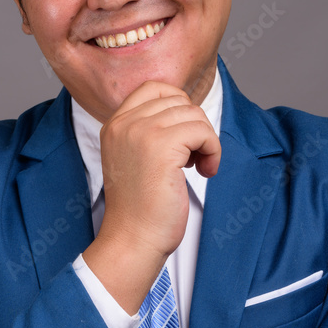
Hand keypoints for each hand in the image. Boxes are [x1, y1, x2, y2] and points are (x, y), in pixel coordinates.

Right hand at [83, 80, 220, 312]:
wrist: (133, 239)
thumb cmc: (141, 208)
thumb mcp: (135, 159)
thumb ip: (150, 132)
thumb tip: (187, 113)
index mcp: (115, 124)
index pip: (154, 88)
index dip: (179, 105)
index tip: (185, 138)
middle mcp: (124, 123)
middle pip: (178, 100)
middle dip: (195, 126)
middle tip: (193, 158)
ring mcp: (141, 132)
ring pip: (194, 115)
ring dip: (206, 141)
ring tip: (200, 167)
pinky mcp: (162, 147)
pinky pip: (203, 132)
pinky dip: (213, 151)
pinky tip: (206, 172)